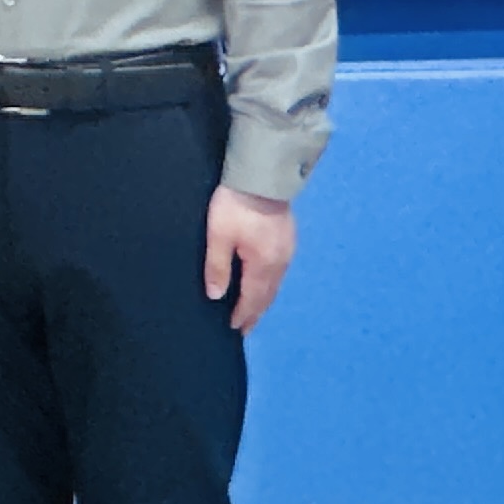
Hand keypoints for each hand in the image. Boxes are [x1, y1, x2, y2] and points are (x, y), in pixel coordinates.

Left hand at [205, 184, 294, 332]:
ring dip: (264, 300)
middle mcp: (280, 262)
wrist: (262, 175)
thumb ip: (217, 267)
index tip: (235, 329)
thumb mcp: (219, 236)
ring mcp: (287, 249)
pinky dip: (270, 284)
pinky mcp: (288, 238)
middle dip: (256, 313)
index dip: (244, 315)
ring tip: (254, 311)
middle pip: (267, 295)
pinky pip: (280, 271)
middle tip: (246, 328)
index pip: (252, 298)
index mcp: (263, 265)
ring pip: (276, 284)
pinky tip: (265, 283)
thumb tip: (215, 296)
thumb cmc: (236, 205)